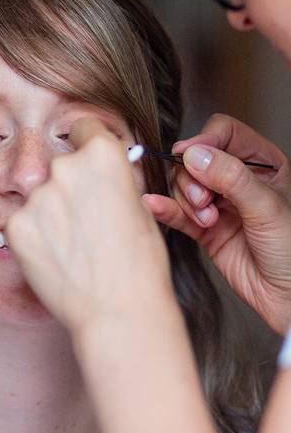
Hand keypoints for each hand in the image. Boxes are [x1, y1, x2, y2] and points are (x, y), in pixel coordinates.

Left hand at [8, 118, 176, 334]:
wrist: (118, 311)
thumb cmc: (140, 265)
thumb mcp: (140, 207)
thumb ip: (113, 180)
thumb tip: (100, 172)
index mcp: (103, 156)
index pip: (83, 127)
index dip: (87, 143)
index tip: (85, 158)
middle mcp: (65, 168)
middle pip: (60, 165)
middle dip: (69, 185)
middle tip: (85, 220)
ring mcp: (37, 197)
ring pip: (40, 196)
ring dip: (51, 213)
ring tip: (74, 246)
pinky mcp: (16, 225)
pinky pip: (23, 221)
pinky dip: (35, 235)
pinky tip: (57, 257)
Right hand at [143, 113, 290, 332]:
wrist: (289, 298)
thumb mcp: (268, 208)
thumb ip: (231, 178)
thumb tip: (195, 153)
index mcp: (264, 165)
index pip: (225, 134)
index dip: (205, 141)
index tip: (191, 157)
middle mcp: (239, 180)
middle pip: (196, 159)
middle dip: (193, 178)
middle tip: (204, 201)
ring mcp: (220, 203)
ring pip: (183, 184)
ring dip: (187, 200)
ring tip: (207, 220)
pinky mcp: (204, 228)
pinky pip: (176, 211)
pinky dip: (165, 208)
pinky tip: (155, 206)